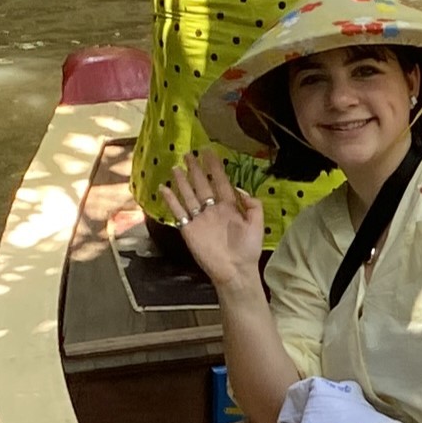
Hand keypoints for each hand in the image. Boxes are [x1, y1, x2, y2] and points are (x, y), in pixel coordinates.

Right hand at [157, 148, 265, 295]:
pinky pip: (178, 211)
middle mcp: (212, 209)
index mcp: (229, 206)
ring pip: (189, 195)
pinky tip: (164, 188)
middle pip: (202, 184)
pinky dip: (171, 200)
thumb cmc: (248, 249)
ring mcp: (200, 218)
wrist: (235, 271)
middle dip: (196, 169)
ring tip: (176, 167)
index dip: (215, 167)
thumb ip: (253, 205)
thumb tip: (240, 189)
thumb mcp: (257, 224)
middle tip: (189, 153)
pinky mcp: (189, 228)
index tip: (210, 152)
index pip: (220, 181)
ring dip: (182, 181)